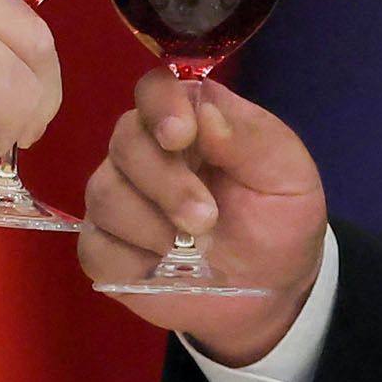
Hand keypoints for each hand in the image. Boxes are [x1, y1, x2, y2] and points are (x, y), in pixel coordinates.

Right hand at [78, 71, 328, 361]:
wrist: (273, 291)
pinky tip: (163, 269)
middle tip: (205, 219)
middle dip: (164, 181)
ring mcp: (120, 200)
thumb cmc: (279, 219)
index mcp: (191, 122)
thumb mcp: (287, 175)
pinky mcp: (105, 250)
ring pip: (105, 193)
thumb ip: (250, 138)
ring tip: (192, 250)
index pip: (155, 90)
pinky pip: (95, 245)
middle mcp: (146, 153)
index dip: (160, 106)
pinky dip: (131, 260)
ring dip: (150, 224)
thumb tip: (203, 111)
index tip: (180, 136)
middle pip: (125, 141)